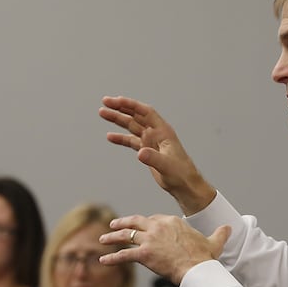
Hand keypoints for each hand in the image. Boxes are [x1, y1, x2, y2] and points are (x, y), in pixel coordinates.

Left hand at [98, 214, 230, 283]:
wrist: (197, 269)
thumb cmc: (205, 257)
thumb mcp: (214, 241)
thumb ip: (219, 233)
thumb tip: (228, 227)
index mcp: (172, 221)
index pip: (154, 219)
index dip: (146, 223)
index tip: (140, 227)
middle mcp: (157, 227)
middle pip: (135, 222)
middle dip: (123, 223)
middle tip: (114, 224)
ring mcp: (149, 240)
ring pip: (126, 236)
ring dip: (113, 237)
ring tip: (103, 239)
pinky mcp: (143, 254)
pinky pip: (124, 255)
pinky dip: (112, 258)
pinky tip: (103, 260)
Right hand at [99, 96, 215, 214]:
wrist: (185, 185)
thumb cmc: (181, 174)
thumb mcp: (166, 166)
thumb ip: (153, 158)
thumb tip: (140, 153)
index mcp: (163, 131)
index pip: (145, 112)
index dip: (131, 105)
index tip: (116, 101)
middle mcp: (156, 133)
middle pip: (136, 116)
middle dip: (120, 108)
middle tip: (105, 102)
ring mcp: (151, 142)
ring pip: (132, 126)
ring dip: (118, 120)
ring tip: (102, 113)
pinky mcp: (147, 151)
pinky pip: (131, 141)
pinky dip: (121, 138)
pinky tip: (110, 136)